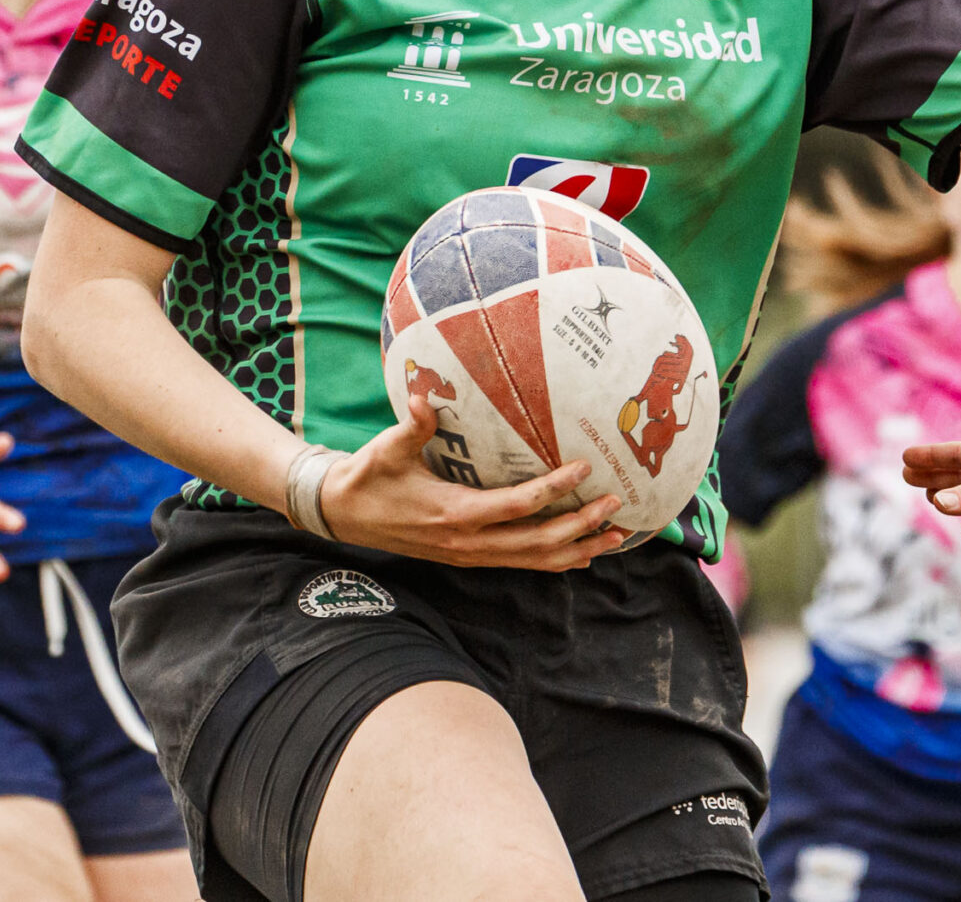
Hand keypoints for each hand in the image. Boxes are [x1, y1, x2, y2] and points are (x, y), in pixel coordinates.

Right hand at [318, 392, 628, 570]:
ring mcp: (470, 555)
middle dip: (580, 527)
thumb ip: (411, 427)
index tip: (584, 468)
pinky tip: (582, 554)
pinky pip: (520, 563)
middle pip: (536, 543)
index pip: (515, 506)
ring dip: (577, 549)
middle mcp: (468, 543)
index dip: (553, 490)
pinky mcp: (470, 557)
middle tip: (616, 505)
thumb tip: (425, 398)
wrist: (343, 515)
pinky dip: (555, 560)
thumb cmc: (368, 477)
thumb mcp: (385, 450)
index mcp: (453, 514)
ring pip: (533, 561)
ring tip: (617, 537)